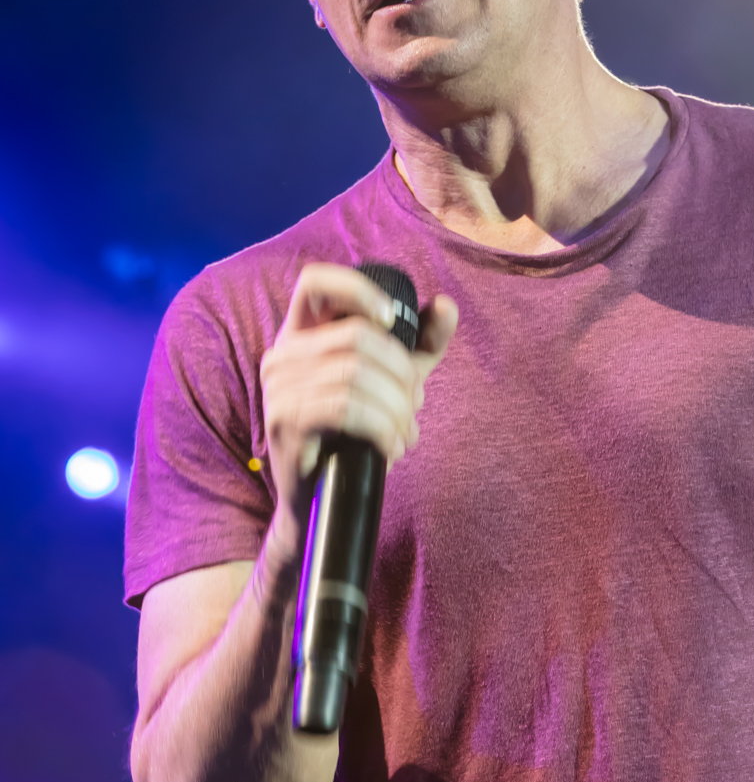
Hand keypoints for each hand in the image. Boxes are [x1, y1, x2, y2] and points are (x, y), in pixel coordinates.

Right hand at [259, 263, 456, 555]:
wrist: (323, 500)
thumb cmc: (354, 435)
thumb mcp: (392, 383)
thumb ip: (420, 345)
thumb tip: (447, 306)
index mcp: (303, 335)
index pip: (315, 282)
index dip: (357, 289)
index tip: (391, 319)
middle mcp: (282, 354)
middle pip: (357, 336)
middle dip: (401, 374)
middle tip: (414, 408)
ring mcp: (278, 387)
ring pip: (355, 374)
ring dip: (396, 409)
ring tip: (404, 434)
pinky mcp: (284, 421)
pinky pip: (344, 408)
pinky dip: (380, 427)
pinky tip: (390, 448)